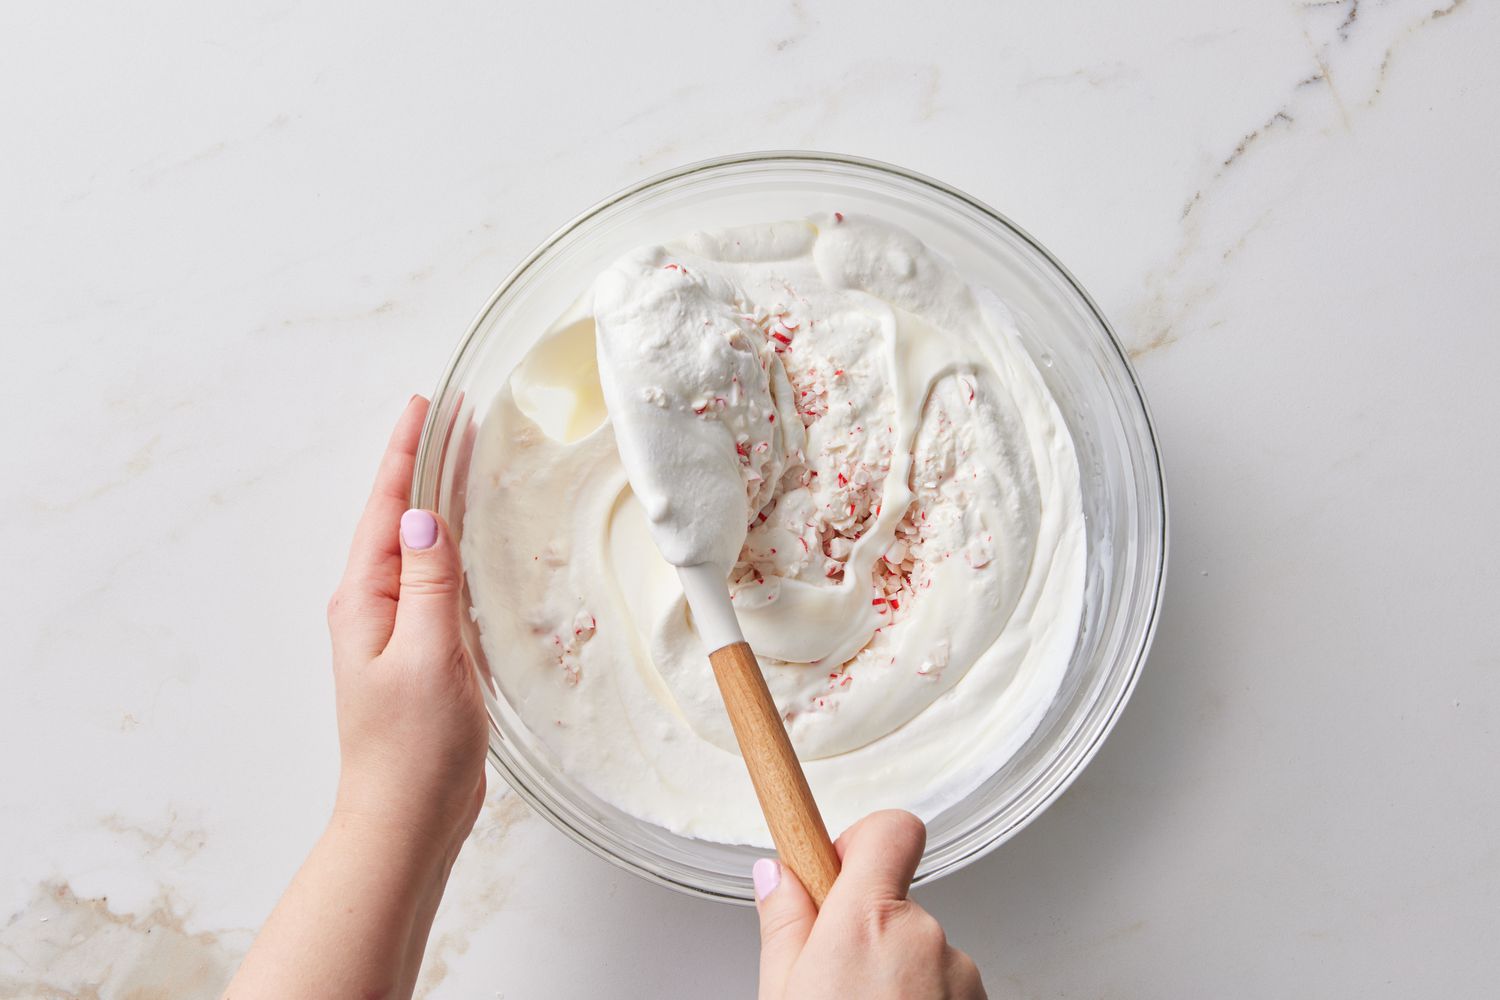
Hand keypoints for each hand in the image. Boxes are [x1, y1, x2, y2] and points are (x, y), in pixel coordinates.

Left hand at [325, 396, 488, 861]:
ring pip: (421, 544)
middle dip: (426, 462)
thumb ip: (428, 583)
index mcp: (365, 598)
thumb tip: (423, 515)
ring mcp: (398, 627)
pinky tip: (474, 535)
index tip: (426, 403)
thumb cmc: (413, 746)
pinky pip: (438, 578)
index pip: (386, 506)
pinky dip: (457, 544)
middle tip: (457, 414)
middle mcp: (374, 604)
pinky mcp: (423, 649)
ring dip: (442, 497)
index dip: (407, 452)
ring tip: (467, 456)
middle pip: (401, 515)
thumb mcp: (427, 655)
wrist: (408, 815)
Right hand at [754, 811, 985, 998]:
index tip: (836, 864)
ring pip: (919, 948)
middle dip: (866, 930)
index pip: (889, 829)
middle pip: (894, 901)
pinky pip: (946, 982)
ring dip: (896, 973)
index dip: (860, 841)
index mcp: (869, 922)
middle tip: (836, 981)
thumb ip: (784, 926)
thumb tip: (776, 877)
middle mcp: (925, 937)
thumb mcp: (783, 993)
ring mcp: (961, 973)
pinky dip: (922, 998)